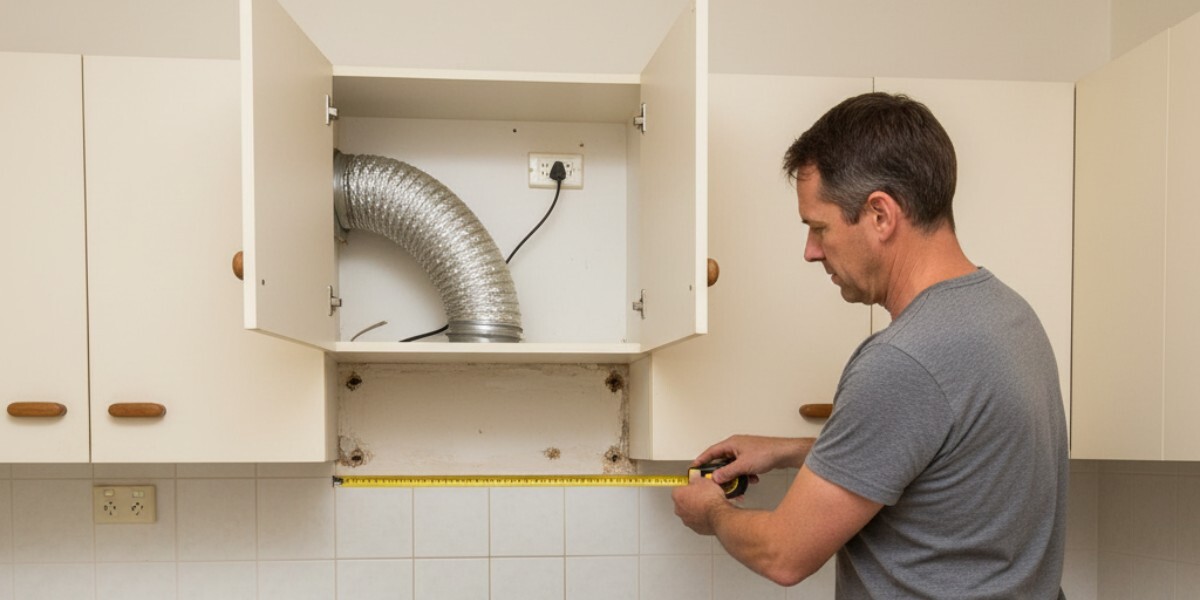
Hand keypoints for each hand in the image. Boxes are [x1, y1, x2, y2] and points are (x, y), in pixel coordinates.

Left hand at [671, 475, 728, 534]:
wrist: (719, 515)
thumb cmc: (710, 498)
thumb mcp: (703, 480)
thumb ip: (695, 478)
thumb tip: (694, 477)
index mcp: (677, 495)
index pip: (679, 487)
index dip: (688, 485)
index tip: (695, 485)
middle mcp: (679, 509)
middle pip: (682, 501)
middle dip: (690, 498)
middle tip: (701, 494)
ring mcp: (686, 520)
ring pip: (689, 511)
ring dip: (695, 508)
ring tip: (707, 504)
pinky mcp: (695, 528)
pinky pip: (696, 520)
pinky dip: (701, 517)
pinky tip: (709, 513)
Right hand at [692, 435, 814, 484]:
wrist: (785, 453)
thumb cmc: (767, 452)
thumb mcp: (743, 465)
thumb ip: (728, 472)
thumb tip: (715, 478)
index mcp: (731, 443)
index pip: (711, 452)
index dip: (702, 460)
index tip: (694, 468)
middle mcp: (736, 446)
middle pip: (722, 461)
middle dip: (721, 473)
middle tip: (716, 483)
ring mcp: (744, 452)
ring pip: (733, 466)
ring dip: (735, 476)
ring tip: (739, 485)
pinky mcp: (752, 458)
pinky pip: (743, 468)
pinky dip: (745, 475)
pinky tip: (752, 480)